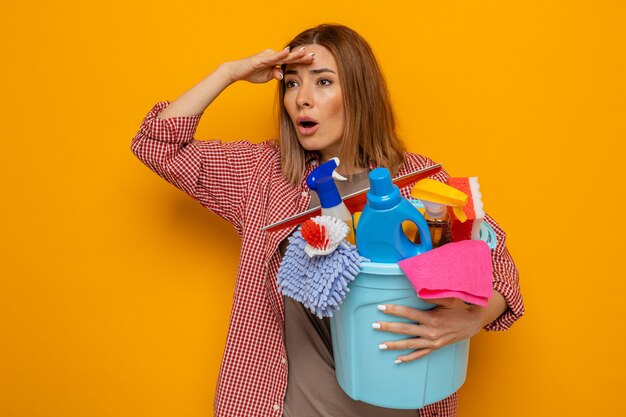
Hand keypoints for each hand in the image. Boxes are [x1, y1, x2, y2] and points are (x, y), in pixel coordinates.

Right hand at [224, 46, 314, 83]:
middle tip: (314, 55)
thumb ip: (275, 75)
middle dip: (302, 56)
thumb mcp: (266, 77)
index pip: (291, 61)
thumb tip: (281, 76)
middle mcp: (273, 56)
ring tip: (305, 52)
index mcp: (275, 61)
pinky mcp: (261, 59)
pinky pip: (273, 57)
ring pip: (283, 56)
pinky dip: (280, 55)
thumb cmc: (251, 73)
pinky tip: (288, 51)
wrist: (237, 72)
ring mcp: (268, 56)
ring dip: (295, 54)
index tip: (313, 60)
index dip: (301, 60)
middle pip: (290, 57)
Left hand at [374, 294, 503, 362]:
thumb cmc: (460, 307)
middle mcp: (431, 332)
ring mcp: (433, 341)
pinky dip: (408, 358)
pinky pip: (420, 355)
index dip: (394, 310)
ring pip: (410, 345)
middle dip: (388, 328)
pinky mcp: (436, 347)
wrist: (474, 321)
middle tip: (374, 325)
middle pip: (405, 330)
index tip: (381, 307)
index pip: (408, 313)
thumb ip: (433, 295)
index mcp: (432, 318)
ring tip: (380, 345)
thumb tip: (417, 290)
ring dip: (394, 345)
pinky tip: (397, 360)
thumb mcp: (449, 299)